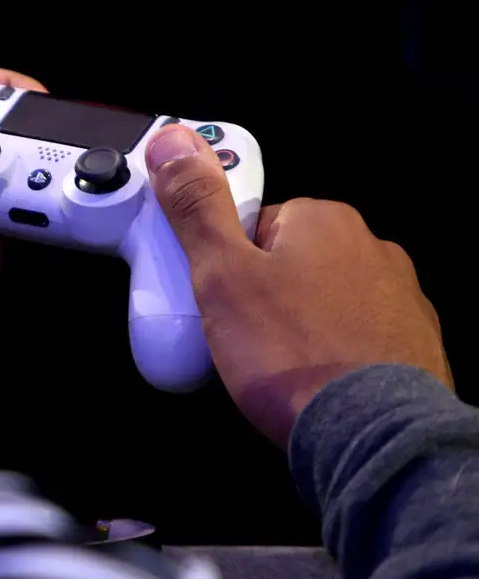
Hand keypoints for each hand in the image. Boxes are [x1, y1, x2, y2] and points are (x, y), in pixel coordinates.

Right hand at [144, 124, 452, 446]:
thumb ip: (196, 207)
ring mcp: (393, 296)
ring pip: (318, 299)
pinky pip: (348, 335)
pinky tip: (306, 380)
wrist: (368, 433)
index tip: (211, 292)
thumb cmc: (297, 355)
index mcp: (323, 220)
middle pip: (286, 259)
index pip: (253, 221)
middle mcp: (368, 248)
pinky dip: (325, 352)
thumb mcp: (222, 275)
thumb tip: (173, 145)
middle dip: (257, 293)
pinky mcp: (405, 343)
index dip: (222, 260)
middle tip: (236, 336)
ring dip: (293, 324)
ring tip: (270, 365)